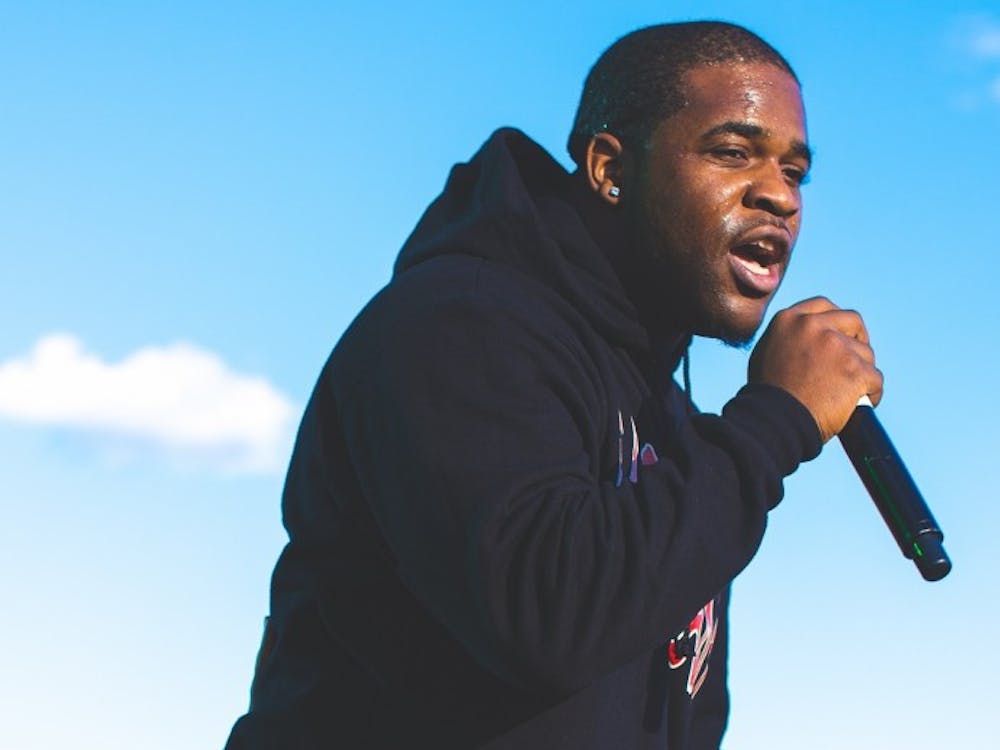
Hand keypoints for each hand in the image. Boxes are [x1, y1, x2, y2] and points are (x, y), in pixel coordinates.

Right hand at [748, 297, 883, 442]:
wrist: (775, 422)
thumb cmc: (767, 396)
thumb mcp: (766, 353)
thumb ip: (787, 338)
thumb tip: (804, 339)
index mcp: (789, 320)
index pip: (823, 306)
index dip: (836, 320)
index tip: (841, 334)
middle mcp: (813, 326)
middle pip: (852, 321)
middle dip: (858, 339)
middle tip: (854, 360)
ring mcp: (836, 346)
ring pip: (865, 354)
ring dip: (862, 372)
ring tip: (849, 392)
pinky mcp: (855, 369)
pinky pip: (875, 379)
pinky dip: (871, 393)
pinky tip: (860, 403)